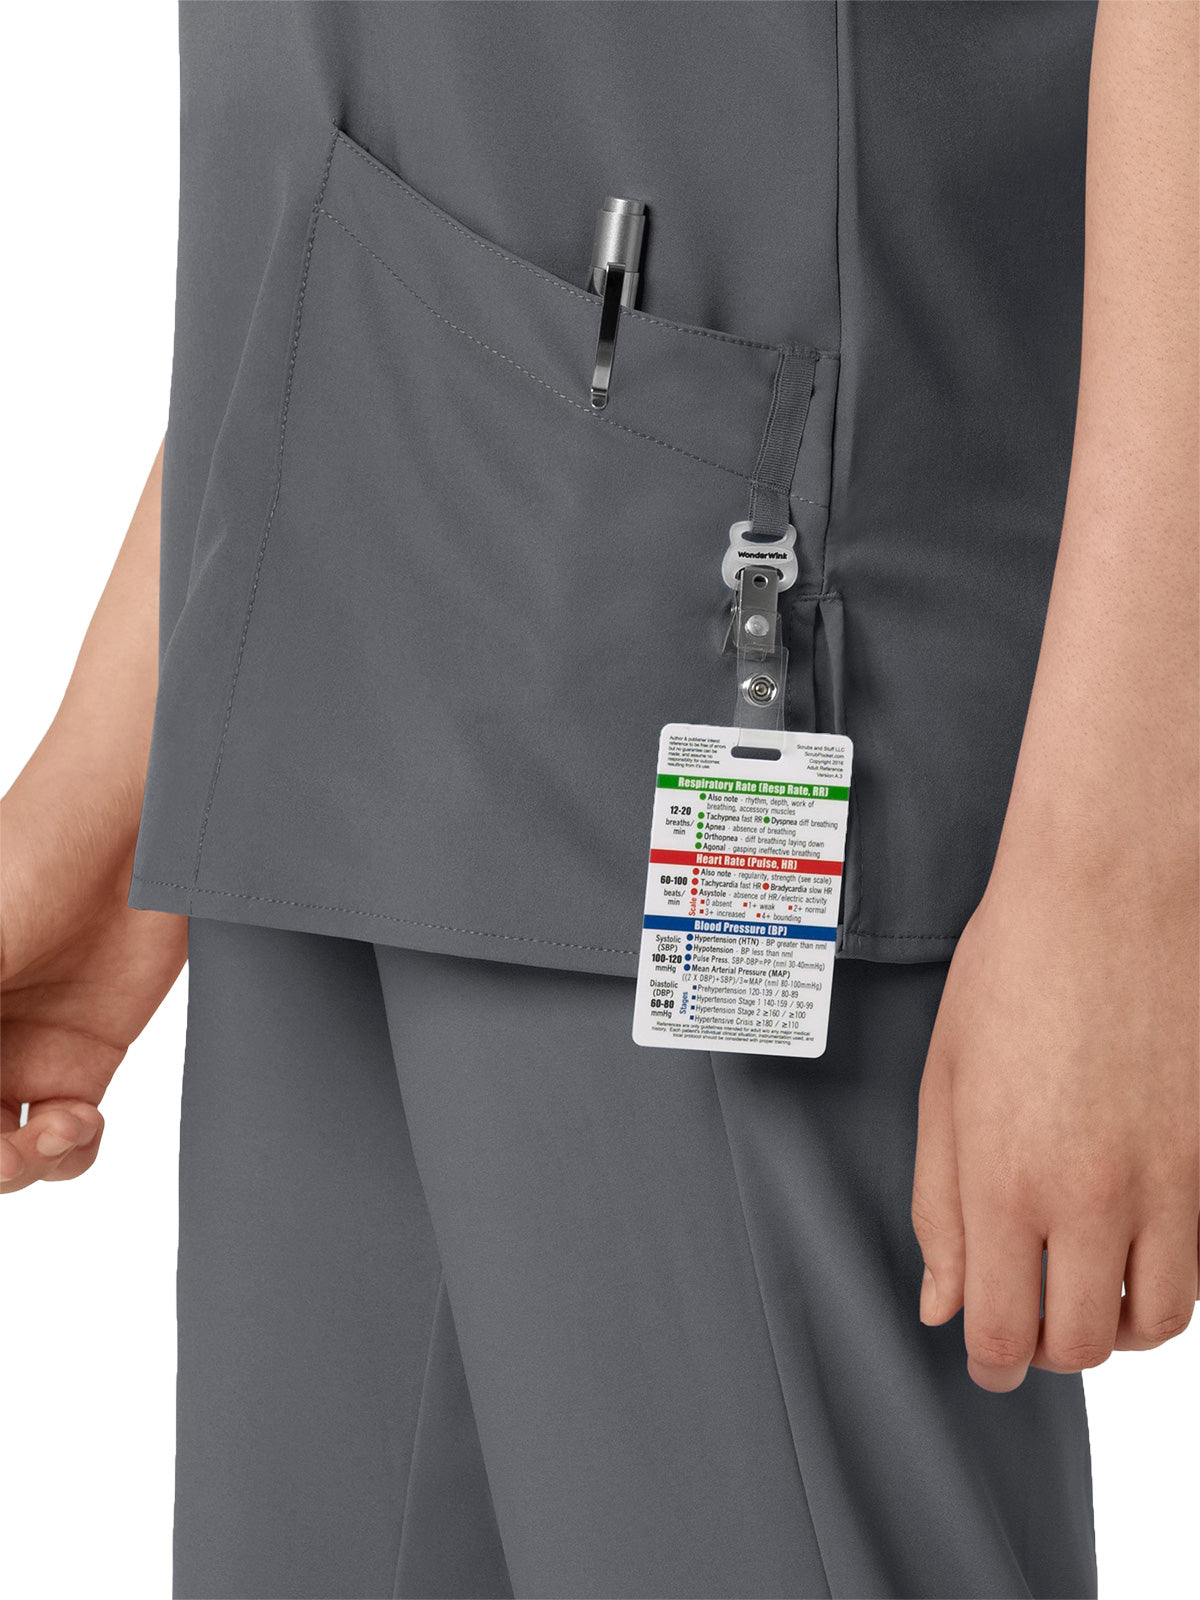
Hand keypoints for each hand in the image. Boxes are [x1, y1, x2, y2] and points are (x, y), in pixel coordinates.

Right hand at [1, 753, 186, 1193]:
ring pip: (4, 1158)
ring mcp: (18, 1056)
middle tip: (7, 1147)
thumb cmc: (29, 861)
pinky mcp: (82, 1062)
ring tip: (50, 1133)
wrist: (130, 835)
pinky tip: (77, 1123)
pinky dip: (69, 1153)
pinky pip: (65, 1141)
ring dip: (20, 1169)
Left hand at [912, 847, 1197, 1389]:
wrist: (1111, 891)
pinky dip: (1164, 1276)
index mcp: (1006, 1179)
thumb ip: (938, 1204)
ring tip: (1081, 1282)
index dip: (988, 1364)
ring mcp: (1168, 1179)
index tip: (983, 1358)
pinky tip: (1129, 1236)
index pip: (1002, 1332)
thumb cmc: (1014, 969)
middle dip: (1044, 1349)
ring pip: (1156, 1322)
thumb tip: (942, 1303)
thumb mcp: (944, 1083)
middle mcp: (1093, 1195)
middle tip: (1025, 1316)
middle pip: (1080, 1345)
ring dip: (1113, 1324)